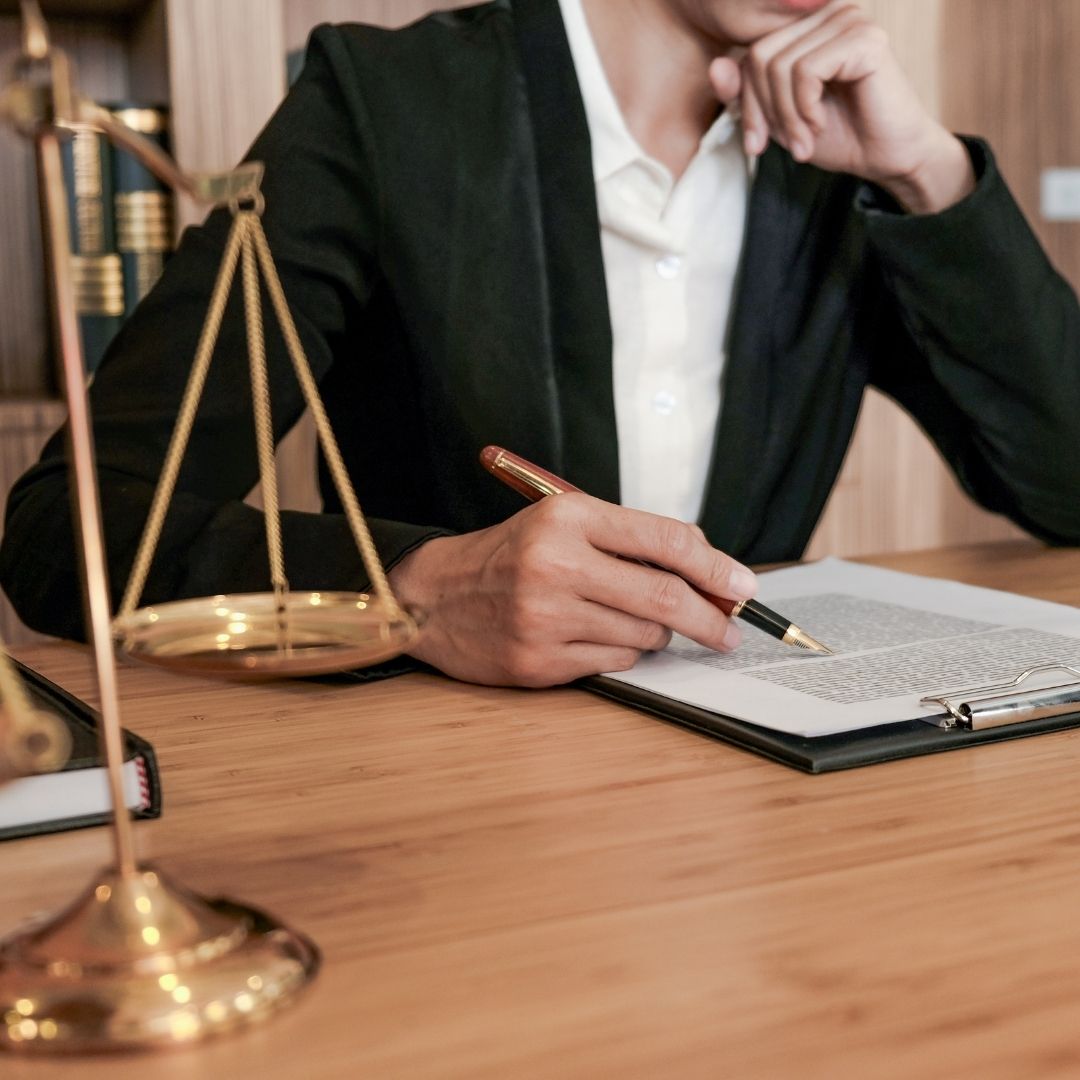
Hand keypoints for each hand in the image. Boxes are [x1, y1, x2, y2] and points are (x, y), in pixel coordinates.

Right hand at [387, 494, 757, 686]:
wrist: (433, 596)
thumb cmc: (510, 556)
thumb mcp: (563, 525)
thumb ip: (630, 540)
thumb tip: (710, 571)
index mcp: (568, 518)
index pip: (665, 540)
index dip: (716, 567)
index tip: (743, 587)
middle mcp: (557, 564)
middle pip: (666, 598)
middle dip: (710, 618)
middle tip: (728, 630)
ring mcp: (546, 617)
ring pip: (644, 636)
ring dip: (655, 634)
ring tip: (625, 619)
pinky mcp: (538, 661)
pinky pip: (615, 663)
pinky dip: (621, 654)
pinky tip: (594, 637)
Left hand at [708, 1, 974, 213]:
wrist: (888, 157)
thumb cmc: (840, 135)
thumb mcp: (779, 118)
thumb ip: (746, 94)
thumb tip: (715, 65)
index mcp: (808, 27)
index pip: (750, 54)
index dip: (746, 104)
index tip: (757, 144)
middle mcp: (828, 13)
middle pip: (759, 57)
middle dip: (765, 111)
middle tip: (788, 145)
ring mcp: (848, 20)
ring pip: (779, 66)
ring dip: (786, 116)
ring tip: (805, 141)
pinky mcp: (864, 38)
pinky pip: (805, 70)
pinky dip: (804, 108)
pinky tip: (820, 124)